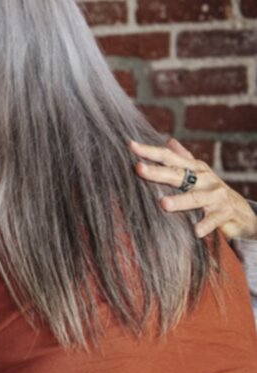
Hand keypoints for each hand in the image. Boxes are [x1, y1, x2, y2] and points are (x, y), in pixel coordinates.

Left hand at [131, 139, 256, 239]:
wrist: (240, 210)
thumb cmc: (211, 190)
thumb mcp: (198, 173)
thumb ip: (183, 158)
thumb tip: (169, 141)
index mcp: (194, 168)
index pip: (170, 157)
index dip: (151, 151)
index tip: (131, 146)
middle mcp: (205, 178)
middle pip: (178, 175)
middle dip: (158, 172)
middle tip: (139, 169)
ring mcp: (215, 195)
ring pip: (195, 198)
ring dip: (180, 201)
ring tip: (164, 204)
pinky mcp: (224, 213)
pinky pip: (213, 220)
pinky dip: (205, 225)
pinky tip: (195, 231)